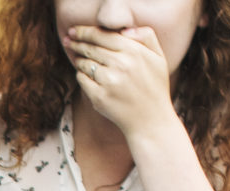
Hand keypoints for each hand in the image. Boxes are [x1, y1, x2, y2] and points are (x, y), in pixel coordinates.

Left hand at [65, 24, 176, 140]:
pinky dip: (81, 75)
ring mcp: (109, 81)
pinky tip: (85, 75)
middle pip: (91, 48)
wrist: (151, 121)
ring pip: (85, 63)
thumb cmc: (155, 87)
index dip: (85, 31)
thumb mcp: (159, 57)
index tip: (75, 30)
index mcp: (134, 51)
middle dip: (78, 43)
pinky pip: (82, 80)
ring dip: (79, 60)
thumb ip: (146, 36)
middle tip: (70, 42)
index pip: (103, 35)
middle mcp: (121, 64)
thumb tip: (124, 30)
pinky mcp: (100, 97)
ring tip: (79, 59)